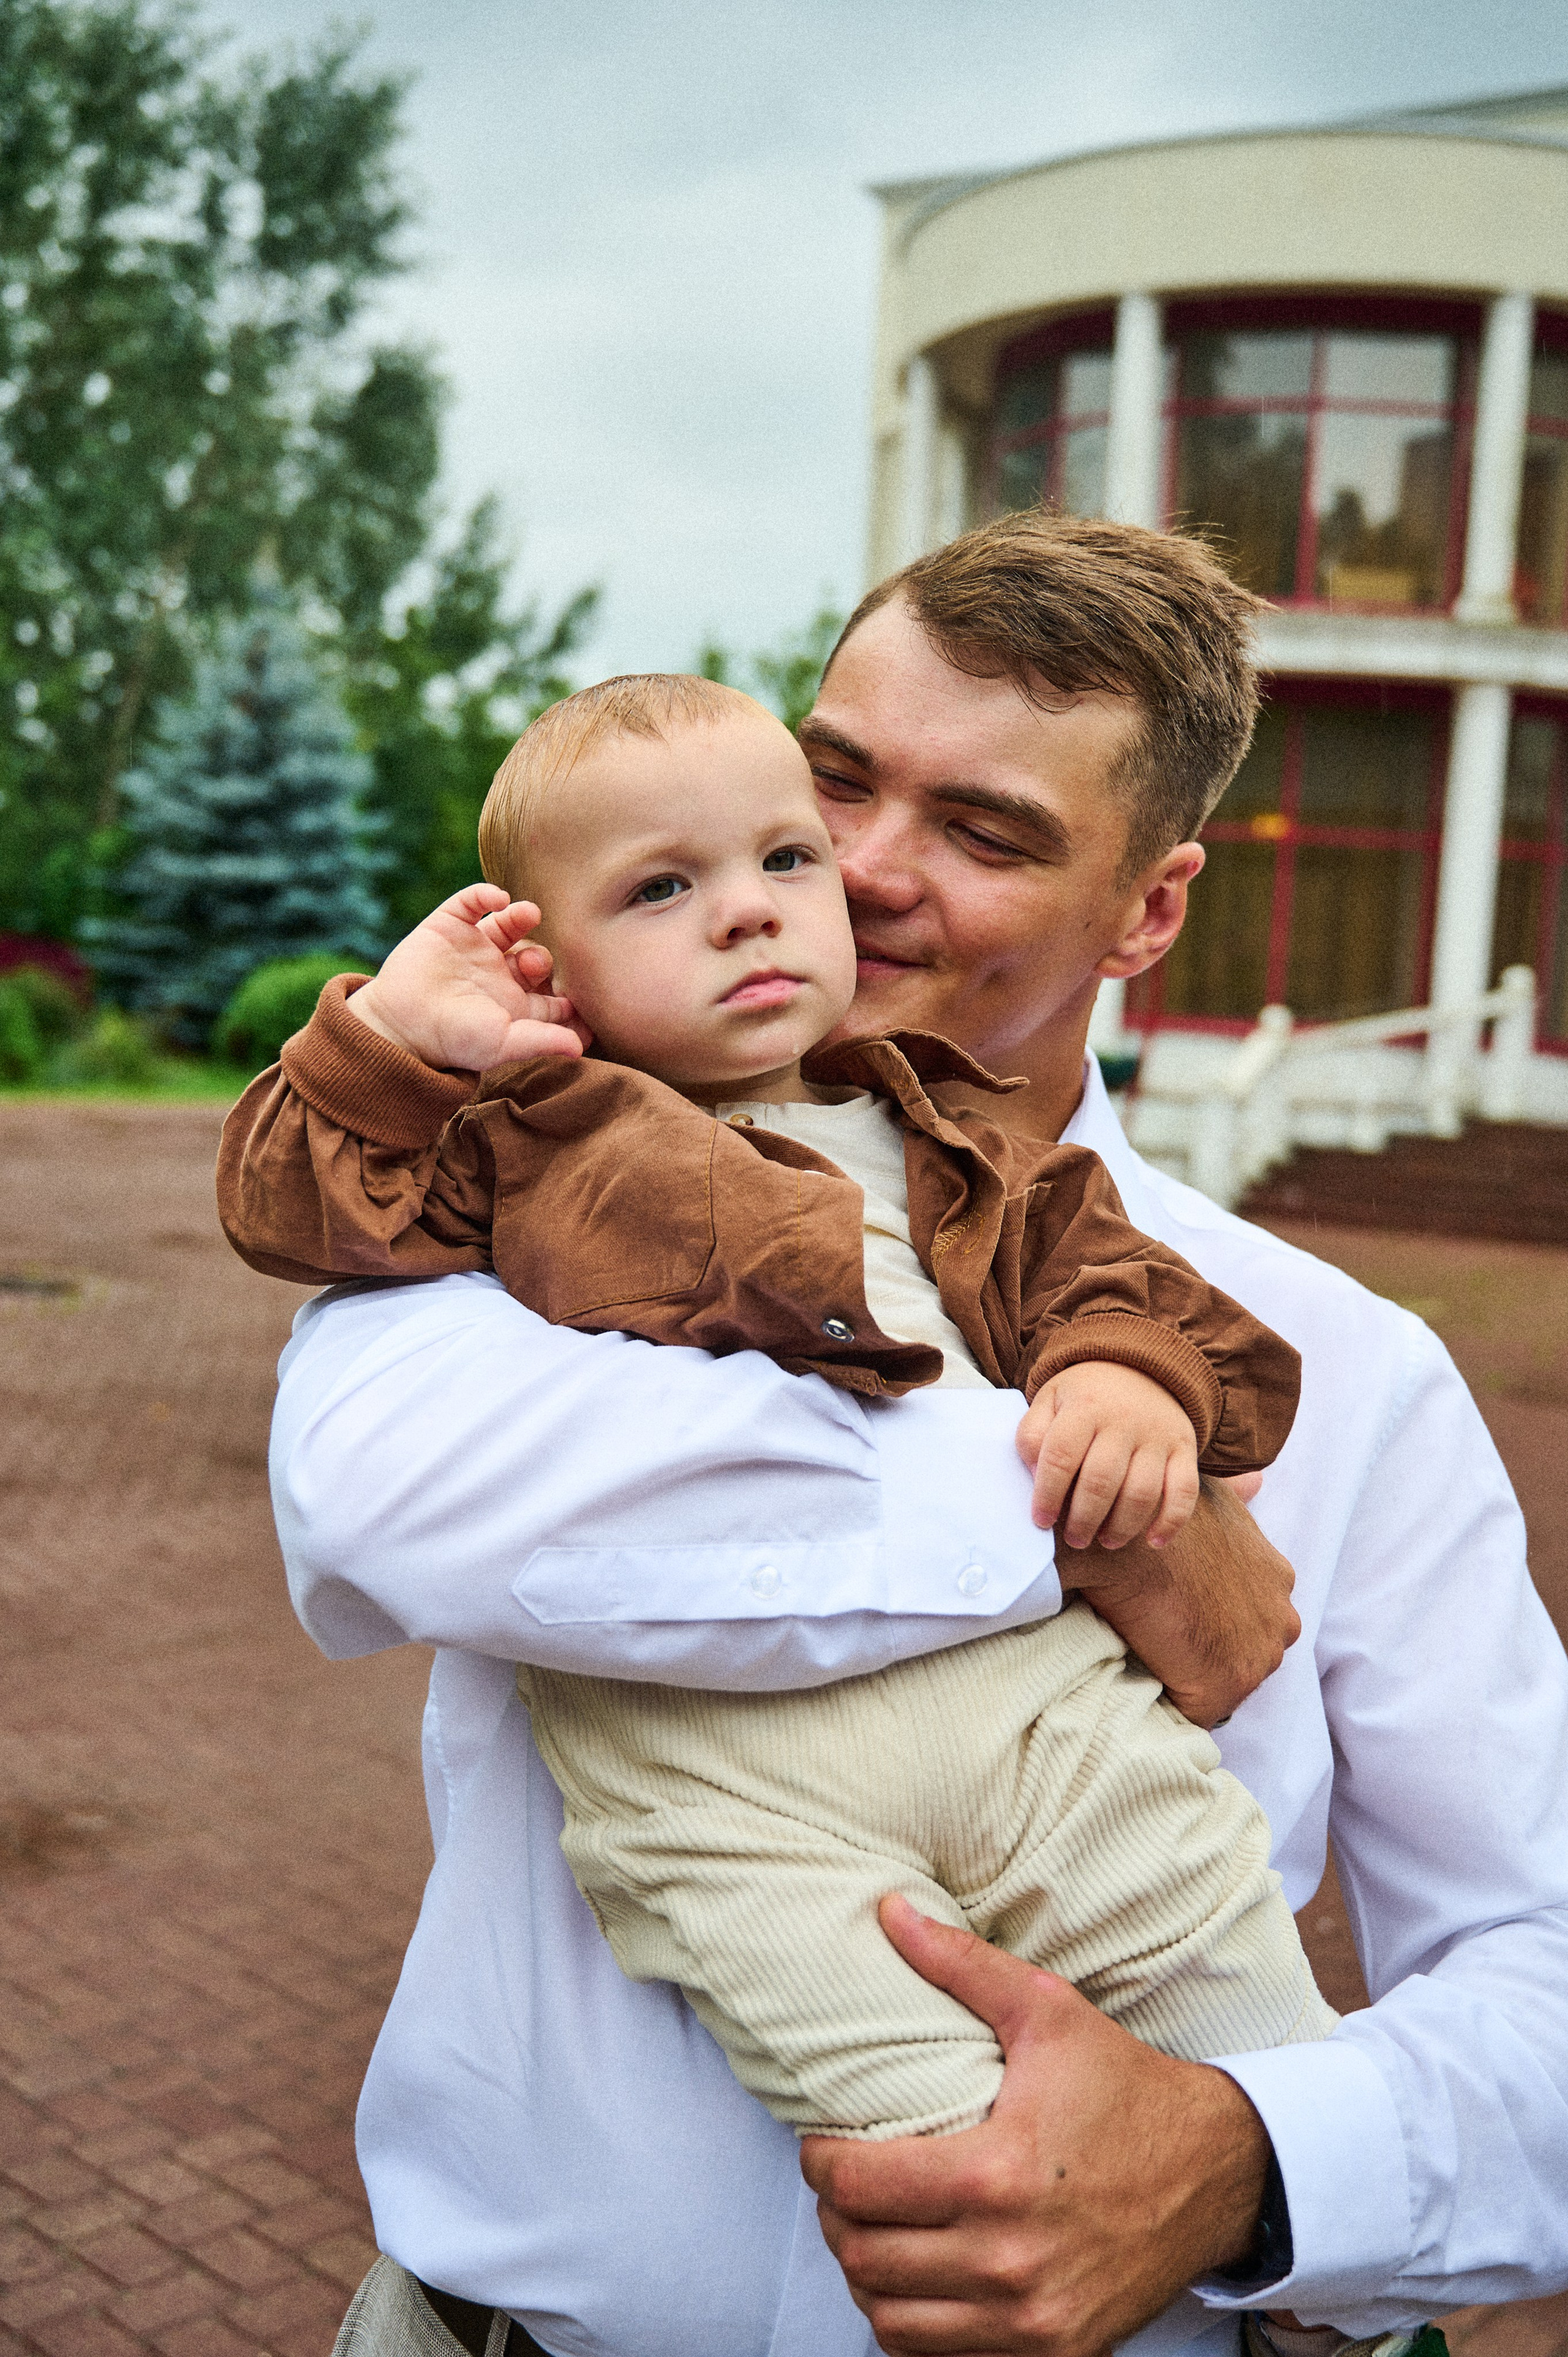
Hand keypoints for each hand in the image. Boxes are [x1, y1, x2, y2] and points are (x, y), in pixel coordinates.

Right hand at [347, 884, 589, 1072]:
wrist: (400, 1022)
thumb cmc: (452, 1040)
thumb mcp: (502, 1044)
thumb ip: (542, 1041)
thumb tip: (581, 1049)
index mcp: (515, 1004)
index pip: (555, 996)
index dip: (572, 994)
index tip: (588, 991)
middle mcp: (497, 975)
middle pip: (536, 957)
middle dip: (543, 958)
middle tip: (534, 964)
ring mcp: (473, 949)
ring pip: (509, 924)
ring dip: (522, 916)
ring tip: (529, 914)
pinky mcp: (448, 927)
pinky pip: (472, 901)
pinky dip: (485, 894)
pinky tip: (498, 898)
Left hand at [802, 1896, 1271, 2356]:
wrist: (1217, 2173)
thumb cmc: (1124, 2088)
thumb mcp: (1047, 2012)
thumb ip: (960, 1963)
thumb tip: (888, 1910)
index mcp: (996, 2175)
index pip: (857, 2189)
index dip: (819, 2164)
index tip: (823, 2143)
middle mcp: (1008, 2260)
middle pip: (864, 2258)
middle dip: (835, 2217)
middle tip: (842, 2182)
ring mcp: (1031, 2319)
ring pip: (890, 2319)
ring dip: (867, 2274)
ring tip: (873, 2228)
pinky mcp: (1054, 2353)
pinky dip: (912, 2325)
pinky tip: (918, 2276)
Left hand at [1017, 1363, 1199, 1549]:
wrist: (1142, 1365)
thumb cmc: (1086, 1394)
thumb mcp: (1050, 1398)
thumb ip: (1033, 1434)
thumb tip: (1035, 1476)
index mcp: (1084, 1407)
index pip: (1061, 1457)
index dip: (1047, 1494)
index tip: (1041, 1521)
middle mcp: (1123, 1421)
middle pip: (1101, 1481)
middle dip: (1083, 1519)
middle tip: (1073, 1538)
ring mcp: (1158, 1436)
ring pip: (1141, 1492)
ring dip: (1121, 1526)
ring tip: (1105, 1540)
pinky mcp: (1185, 1449)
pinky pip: (1185, 1491)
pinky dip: (1171, 1521)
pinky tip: (1154, 1542)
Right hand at [1058, 1477, 1299, 1727]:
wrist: (1126, 1540)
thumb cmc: (1160, 1515)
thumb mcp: (1212, 1495)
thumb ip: (1239, 1496)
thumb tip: (1257, 1481)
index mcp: (1277, 1579)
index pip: (1254, 1615)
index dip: (1216, 1619)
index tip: (1182, 1615)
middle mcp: (1282, 1620)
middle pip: (1248, 1653)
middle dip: (1214, 1653)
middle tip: (1164, 1641)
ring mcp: (1260, 1656)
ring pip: (1227, 1683)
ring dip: (1195, 1679)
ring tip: (1153, 1663)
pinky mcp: (1227, 1685)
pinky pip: (1201, 1713)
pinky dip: (1177, 1706)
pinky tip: (1149, 1687)